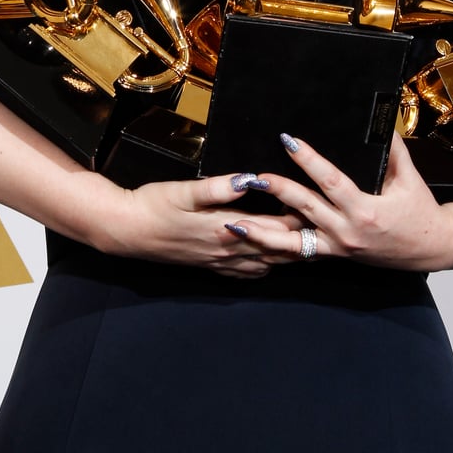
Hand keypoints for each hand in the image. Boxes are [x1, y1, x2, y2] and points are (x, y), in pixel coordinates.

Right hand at [96, 173, 302, 278]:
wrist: (127, 231)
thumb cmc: (154, 204)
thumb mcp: (184, 191)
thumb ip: (218, 187)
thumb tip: (249, 178)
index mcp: (226, 229)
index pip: (274, 226)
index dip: (299, 218)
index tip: (320, 207)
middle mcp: (228, 251)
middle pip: (277, 250)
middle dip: (302, 240)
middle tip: (326, 228)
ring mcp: (220, 262)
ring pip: (266, 264)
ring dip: (288, 255)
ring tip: (309, 243)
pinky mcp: (211, 266)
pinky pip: (248, 273)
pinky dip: (266, 266)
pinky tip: (272, 260)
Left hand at [225, 134, 452, 270]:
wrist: (431, 247)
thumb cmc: (419, 210)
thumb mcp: (408, 177)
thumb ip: (392, 150)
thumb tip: (380, 121)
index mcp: (365, 210)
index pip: (330, 181)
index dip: (308, 160)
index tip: (288, 141)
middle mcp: (347, 231)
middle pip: (304, 208)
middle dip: (276, 191)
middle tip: (252, 177)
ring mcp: (338, 247)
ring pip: (293, 241)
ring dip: (263, 232)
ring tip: (234, 222)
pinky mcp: (334, 255)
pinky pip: (300, 253)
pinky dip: (276, 248)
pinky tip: (253, 240)